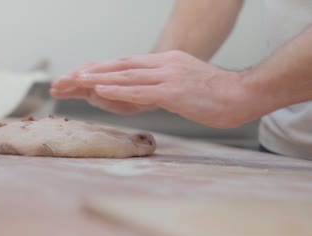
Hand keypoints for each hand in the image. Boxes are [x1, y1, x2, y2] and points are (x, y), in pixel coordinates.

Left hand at [52, 50, 257, 127]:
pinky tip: (101, 90)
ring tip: (77, 80)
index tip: (83, 73)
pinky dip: (118, 89)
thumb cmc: (216, 94)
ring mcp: (168, 76)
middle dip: (93, 71)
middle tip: (70, 76)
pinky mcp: (174, 91)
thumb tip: (147, 92)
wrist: (244, 94)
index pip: (127, 63)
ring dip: (99, 78)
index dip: (103, 68)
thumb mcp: (185, 83)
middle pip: (121, 65)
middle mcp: (164, 64)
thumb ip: (164, 84)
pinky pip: (140, 90)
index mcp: (165, 62)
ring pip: (126, 75)